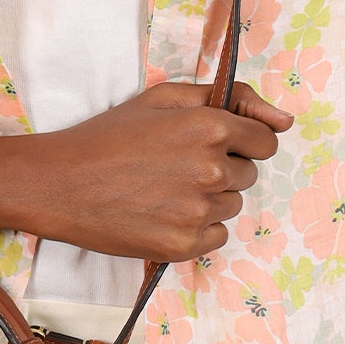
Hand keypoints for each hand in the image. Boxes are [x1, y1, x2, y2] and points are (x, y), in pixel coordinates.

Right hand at [9, 80, 293, 264]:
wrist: (60, 184)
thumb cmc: (109, 136)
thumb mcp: (165, 98)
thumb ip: (230, 98)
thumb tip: (284, 121)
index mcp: (210, 128)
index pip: (265, 142)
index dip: (241, 141)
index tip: (213, 144)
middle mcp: (211, 171)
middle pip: (247, 175)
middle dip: (221, 169)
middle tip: (175, 165)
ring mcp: (198, 212)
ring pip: (232, 206)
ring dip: (208, 198)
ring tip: (163, 188)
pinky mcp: (184, 246)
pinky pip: (216, 235)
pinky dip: (196, 227)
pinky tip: (162, 212)